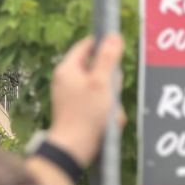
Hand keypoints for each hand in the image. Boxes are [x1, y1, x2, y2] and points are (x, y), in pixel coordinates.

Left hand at [48, 35, 124, 167]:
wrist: (73, 149)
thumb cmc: (87, 115)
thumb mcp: (102, 82)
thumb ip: (108, 58)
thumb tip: (114, 35)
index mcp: (67, 69)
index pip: (86, 46)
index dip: (104, 46)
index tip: (118, 54)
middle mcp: (66, 81)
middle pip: (96, 69)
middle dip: (110, 81)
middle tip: (112, 92)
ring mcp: (70, 97)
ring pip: (100, 89)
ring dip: (111, 100)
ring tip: (110, 113)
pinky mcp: (76, 112)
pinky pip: (97, 105)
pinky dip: (105, 112)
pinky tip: (109, 122)